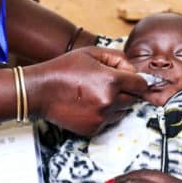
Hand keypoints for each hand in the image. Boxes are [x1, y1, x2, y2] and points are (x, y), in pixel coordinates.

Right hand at [25, 46, 146, 135]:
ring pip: (122, 112)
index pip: (141, 84)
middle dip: (126, 92)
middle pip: (133, 99)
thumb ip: (118, 58)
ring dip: (116, 104)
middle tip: (109, 85)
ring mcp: (101, 117)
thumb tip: (134, 71)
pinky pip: (108, 122)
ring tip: (96, 94)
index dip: (140, 81)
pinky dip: (103, 115)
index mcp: (111, 81)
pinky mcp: (93, 129)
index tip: (138, 82)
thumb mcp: (92, 53)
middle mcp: (109, 101)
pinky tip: (88, 105)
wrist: (40, 91)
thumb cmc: (64, 68)